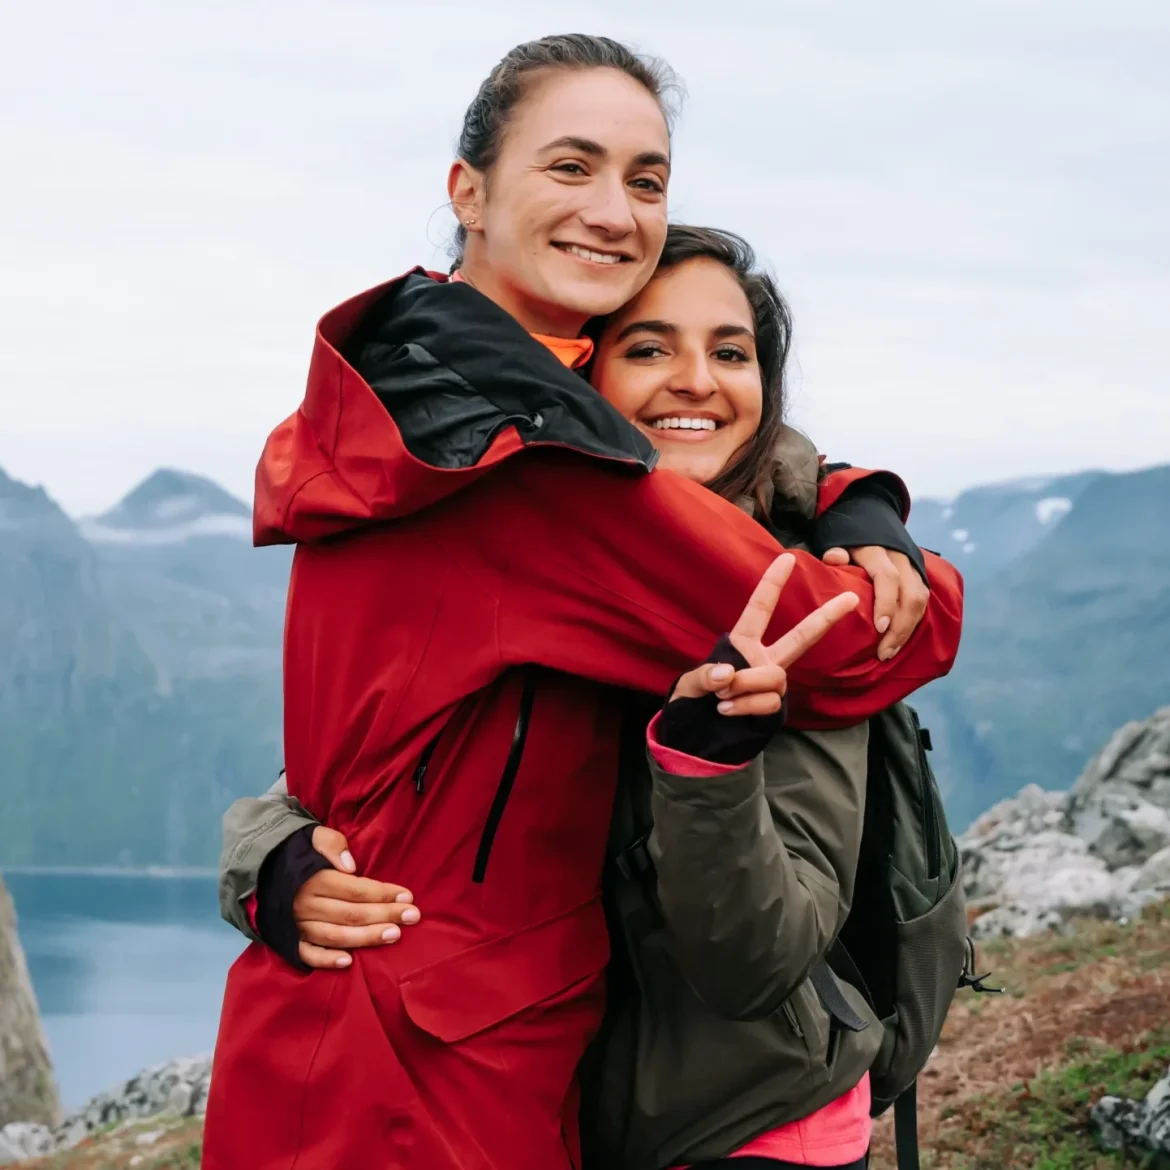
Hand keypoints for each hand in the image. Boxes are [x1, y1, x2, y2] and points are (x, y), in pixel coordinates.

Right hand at [293, 826, 421, 969]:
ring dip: (366, 938)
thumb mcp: (316, 836)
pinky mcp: (287, 941)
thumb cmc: (299, 851)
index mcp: (313, 880)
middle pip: (351, 914)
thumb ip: (333, 845)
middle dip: (385, 915)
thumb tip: (350, 866)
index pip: (355, 889)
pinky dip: (326, 960)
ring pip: (335, 936)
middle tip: (413, 916)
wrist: (263, 867)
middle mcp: (305, 905)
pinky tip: (349, 962)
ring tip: (395, 935)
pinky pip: (307, 954)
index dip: (383, 893)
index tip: (408, 895)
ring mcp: (296, 926)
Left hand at [670, 553, 859, 714]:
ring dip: (746, 685)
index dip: (772, 583)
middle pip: (800, 637)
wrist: (701, 735)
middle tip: (851, 599)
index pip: (758, 609)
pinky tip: (727, 712)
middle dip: (825, 618)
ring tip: (722, 698)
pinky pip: (768, 701)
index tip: (787, 557)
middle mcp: (763, 659)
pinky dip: (745, 707)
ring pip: (774, 677)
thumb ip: (704, 677)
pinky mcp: (774, 706)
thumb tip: (726, 674)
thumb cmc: (694, 701)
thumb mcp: (690, 686)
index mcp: (741, 643)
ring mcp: (771, 683)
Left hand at [822, 546, 928, 660]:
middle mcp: (901, 558)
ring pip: (921, 600)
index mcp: (878, 550)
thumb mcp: (836, 542)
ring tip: (889, 652)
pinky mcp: (919, 575)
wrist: (870, 518)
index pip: (888, 578)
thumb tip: (836, 559)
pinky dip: (912, 623)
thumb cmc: (848, 539)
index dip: (886, 603)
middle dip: (900, 627)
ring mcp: (914, 566)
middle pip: (911, 595)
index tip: (879, 628)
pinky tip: (898, 641)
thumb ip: (835, 553)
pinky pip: (923, 601)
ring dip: (908, 630)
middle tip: (883, 653)